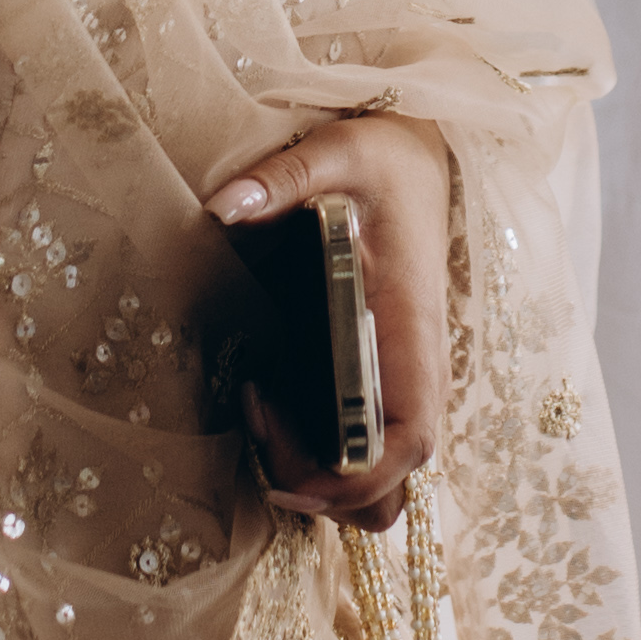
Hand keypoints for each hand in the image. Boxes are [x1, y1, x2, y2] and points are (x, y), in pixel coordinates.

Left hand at [204, 104, 452, 534]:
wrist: (417, 157)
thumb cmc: (384, 160)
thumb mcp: (339, 151)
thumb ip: (284, 178)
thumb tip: (223, 206)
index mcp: (413, 332)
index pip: (410, 441)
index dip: (351, 477)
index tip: (279, 458)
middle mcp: (416, 373)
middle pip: (390, 488)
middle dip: (318, 488)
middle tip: (256, 417)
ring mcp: (401, 384)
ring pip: (376, 483)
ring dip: (315, 478)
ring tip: (260, 409)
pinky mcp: (380, 381)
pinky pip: (357, 450)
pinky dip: (313, 453)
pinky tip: (268, 394)